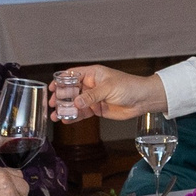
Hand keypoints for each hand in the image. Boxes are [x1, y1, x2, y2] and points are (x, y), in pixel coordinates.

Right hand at [50, 65, 165, 123]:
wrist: (143, 100)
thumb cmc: (129, 87)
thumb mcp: (108, 88)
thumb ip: (92, 96)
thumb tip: (76, 102)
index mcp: (93, 74)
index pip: (72, 75)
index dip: (61, 81)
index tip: (52, 88)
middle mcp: (92, 85)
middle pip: (71, 90)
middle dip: (61, 98)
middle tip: (52, 104)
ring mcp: (94, 97)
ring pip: (75, 103)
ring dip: (65, 109)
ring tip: (55, 116)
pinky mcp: (97, 108)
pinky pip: (83, 113)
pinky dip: (74, 117)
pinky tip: (66, 120)